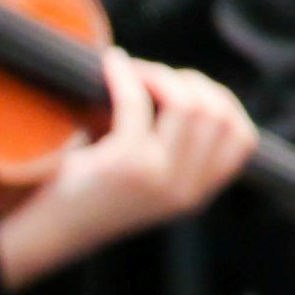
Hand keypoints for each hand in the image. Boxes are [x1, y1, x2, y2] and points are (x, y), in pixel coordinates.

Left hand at [0, 54, 257, 288]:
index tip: (190, 89)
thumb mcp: (152, 179)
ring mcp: (156, 176)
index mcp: (197, 193)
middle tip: (155, 75)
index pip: (242, 138)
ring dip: (159, 74)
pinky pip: (135, 103)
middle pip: (215, 112)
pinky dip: (125, 75)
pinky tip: (112, 64)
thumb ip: (181, 149)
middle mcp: (184, 188)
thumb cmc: (96, 194)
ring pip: (185, 103)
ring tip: (134, 72)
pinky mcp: (123, 165)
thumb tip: (192, 86)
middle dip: (188, 81)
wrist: (52, 230)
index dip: (221, 102)